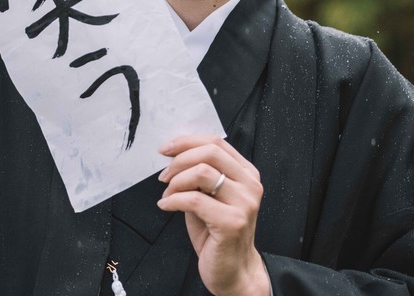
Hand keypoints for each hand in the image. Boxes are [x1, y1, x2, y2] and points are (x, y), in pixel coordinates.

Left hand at [157, 135, 269, 295]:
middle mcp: (250, 185)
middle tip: (163, 175)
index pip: (216, 142)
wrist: (233, 271)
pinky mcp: (232, 222)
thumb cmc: (218, 234)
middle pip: (210, 152)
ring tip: (167, 194)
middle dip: (179, 160)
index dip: (187, 141)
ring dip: (176, 181)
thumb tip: (173, 156)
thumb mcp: (210, 197)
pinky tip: (166, 206)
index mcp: (247, 174)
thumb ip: (200, 175)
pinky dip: (173, 200)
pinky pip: (194, 199)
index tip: (165, 149)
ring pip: (202, 172)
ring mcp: (244, 204)